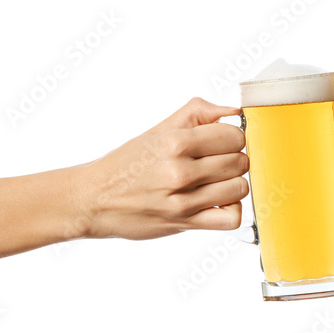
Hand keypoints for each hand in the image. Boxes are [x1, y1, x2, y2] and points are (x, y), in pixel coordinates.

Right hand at [68, 97, 248, 239]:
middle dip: (234, 159)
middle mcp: (179, 171)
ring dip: (233, 184)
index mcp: (174, 142)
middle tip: (217, 162)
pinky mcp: (184, 223)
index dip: (232, 137)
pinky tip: (218, 203)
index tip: (222, 142)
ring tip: (217, 182)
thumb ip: (196, 114)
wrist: (93, 199)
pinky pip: (230, 218)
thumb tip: (232, 109)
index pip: (233, 135)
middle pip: (239, 161)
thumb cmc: (125, 164)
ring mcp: (183, 200)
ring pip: (239, 188)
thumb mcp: (157, 130)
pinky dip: (232, 210)